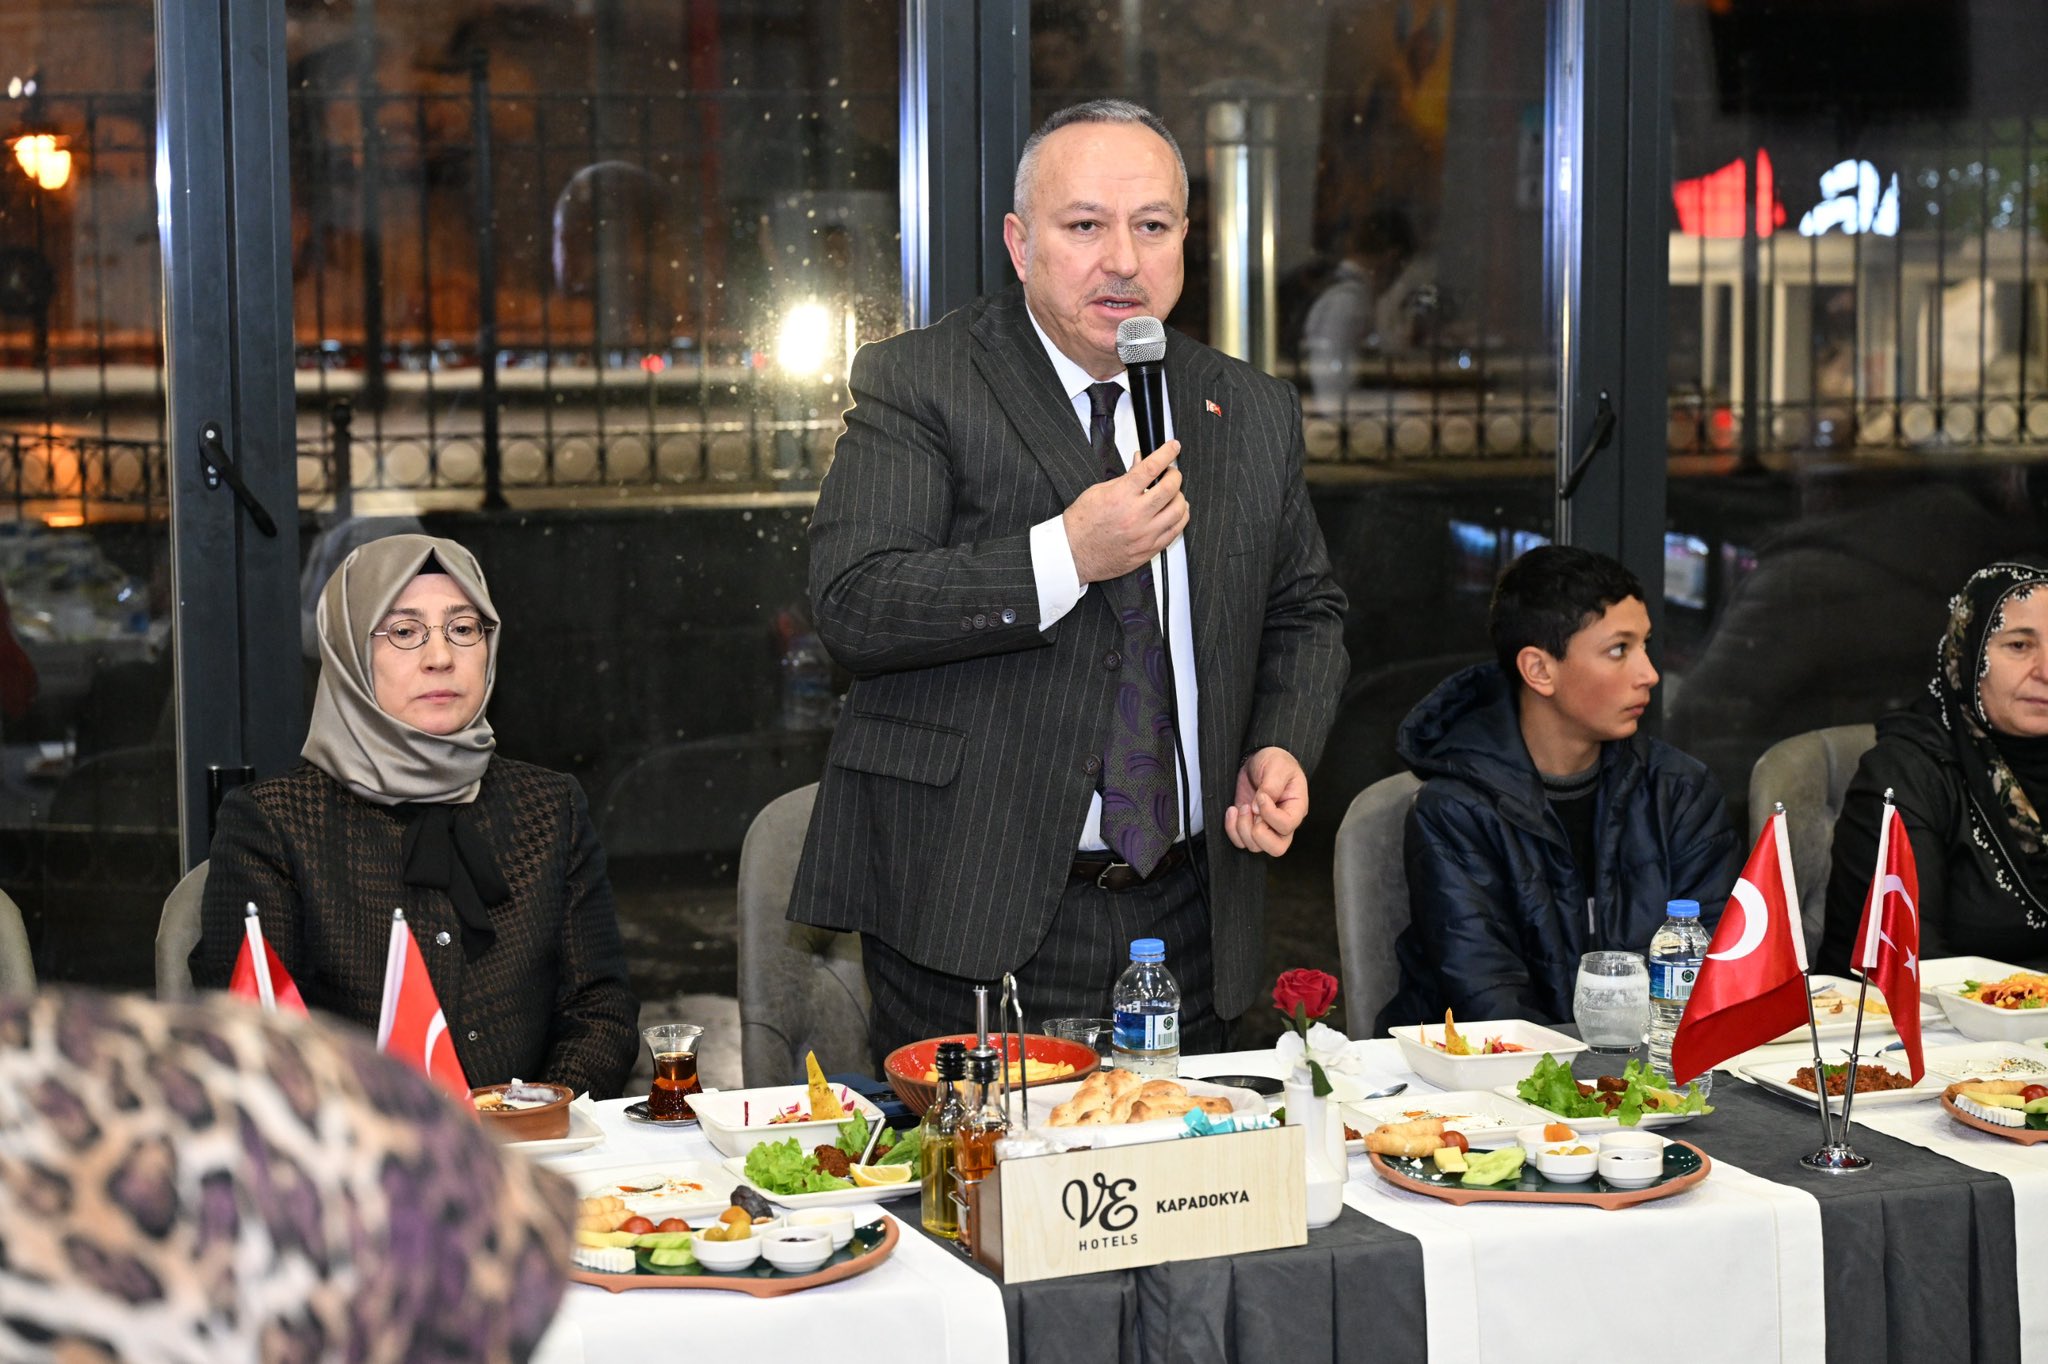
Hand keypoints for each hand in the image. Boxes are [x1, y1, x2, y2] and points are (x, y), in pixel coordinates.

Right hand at [1062, 441, 1188, 583]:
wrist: (1074, 553)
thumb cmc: (1082, 524)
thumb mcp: (1098, 491)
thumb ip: (1125, 477)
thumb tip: (1141, 462)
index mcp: (1121, 496)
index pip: (1151, 467)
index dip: (1166, 453)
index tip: (1173, 447)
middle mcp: (1135, 515)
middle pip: (1170, 488)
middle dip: (1174, 475)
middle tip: (1170, 473)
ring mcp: (1145, 534)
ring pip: (1179, 510)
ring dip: (1179, 496)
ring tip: (1172, 494)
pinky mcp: (1150, 549)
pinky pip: (1176, 531)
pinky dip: (1180, 517)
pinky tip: (1174, 512)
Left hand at [1225, 747, 1307, 855]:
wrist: (1258, 758)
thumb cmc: (1274, 761)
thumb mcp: (1277, 766)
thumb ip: (1271, 786)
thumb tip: (1258, 807)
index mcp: (1296, 808)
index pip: (1287, 826)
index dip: (1270, 815)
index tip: (1261, 796)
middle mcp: (1282, 823)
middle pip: (1276, 848)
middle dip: (1258, 833)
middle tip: (1250, 810)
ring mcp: (1265, 827)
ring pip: (1255, 846)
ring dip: (1242, 828)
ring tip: (1242, 806)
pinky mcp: (1249, 826)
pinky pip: (1240, 841)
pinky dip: (1232, 829)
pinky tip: (1232, 810)